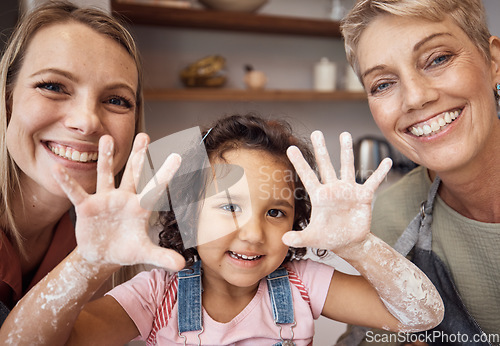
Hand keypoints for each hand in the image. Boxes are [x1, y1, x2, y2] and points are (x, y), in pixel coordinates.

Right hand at [52, 133, 185, 270]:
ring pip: (105, 175)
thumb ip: (161, 256)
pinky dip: (67, 182)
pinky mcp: (86, 207)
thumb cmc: (126, 249)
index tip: (178, 155)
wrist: (103, 255)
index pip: (156, 188)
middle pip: (132, 174)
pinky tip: (58, 168)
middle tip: (144, 135)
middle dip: (138, 156)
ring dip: (105, 158)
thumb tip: (182, 264)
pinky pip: (76, 192)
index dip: (166, 172)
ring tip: (106, 139)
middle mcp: (123, 198)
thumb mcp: (144, 253)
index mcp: (140, 207)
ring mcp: (105, 200)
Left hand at [282, 131, 391, 253]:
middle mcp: (333, 189)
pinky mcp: (363, 196)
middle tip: (316, 132)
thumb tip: (284, 239)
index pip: (307, 176)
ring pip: (347, 167)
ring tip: (345, 134)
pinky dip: (380, 172)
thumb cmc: (328, 238)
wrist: (348, 243)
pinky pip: (373, 182)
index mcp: (319, 196)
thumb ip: (299, 237)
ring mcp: (348, 190)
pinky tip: (387, 161)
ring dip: (346, 151)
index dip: (299, 162)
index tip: (291, 147)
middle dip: (321, 149)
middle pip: (325, 165)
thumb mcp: (312, 238)